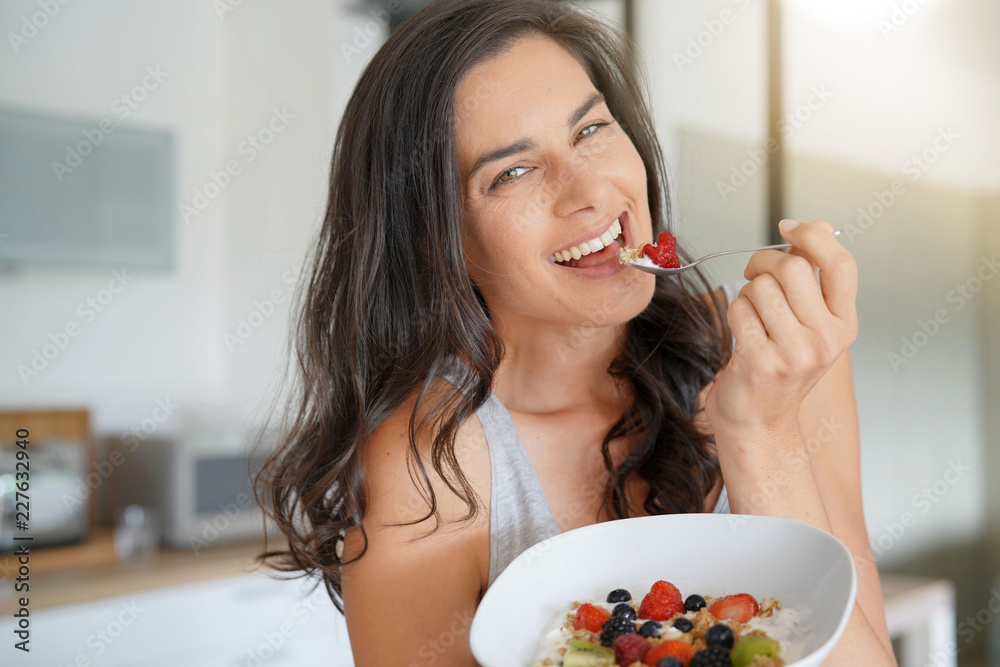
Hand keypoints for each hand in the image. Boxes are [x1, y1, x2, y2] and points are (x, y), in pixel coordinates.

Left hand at [704, 219, 858, 442]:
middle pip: (793, 268)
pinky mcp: (762, 361)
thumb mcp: (811, 325)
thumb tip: (815, 226)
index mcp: (844, 324)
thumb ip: (815, 280)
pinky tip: (742, 333)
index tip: (789, 227)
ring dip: (746, 293)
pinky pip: (739, 309)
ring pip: (760, 287)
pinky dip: (734, 313)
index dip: (814, 236)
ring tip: (752, 316)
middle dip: (764, 262)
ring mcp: (796, 352)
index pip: (841, 265)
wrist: (759, 423)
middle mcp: (826, 339)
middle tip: (753, 274)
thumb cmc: (780, 367)